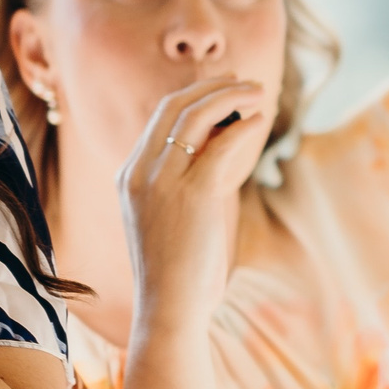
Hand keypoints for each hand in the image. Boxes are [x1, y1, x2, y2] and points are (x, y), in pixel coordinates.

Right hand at [119, 77, 269, 337]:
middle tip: (244, 82)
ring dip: (230, 97)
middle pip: (173, 107)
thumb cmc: (175, 266)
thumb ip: (186, 176)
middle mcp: (139, 172)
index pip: (159, 117)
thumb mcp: (169, 214)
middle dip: (211, 87)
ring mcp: (162, 182)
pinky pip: (219, 146)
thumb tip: (221, 140)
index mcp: (129, 176)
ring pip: (195, 117)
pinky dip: (242, 126)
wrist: (168, 306)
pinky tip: (260, 120)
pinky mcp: (192, 195)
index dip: (194, 95)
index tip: (223, 87)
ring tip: (258, 92)